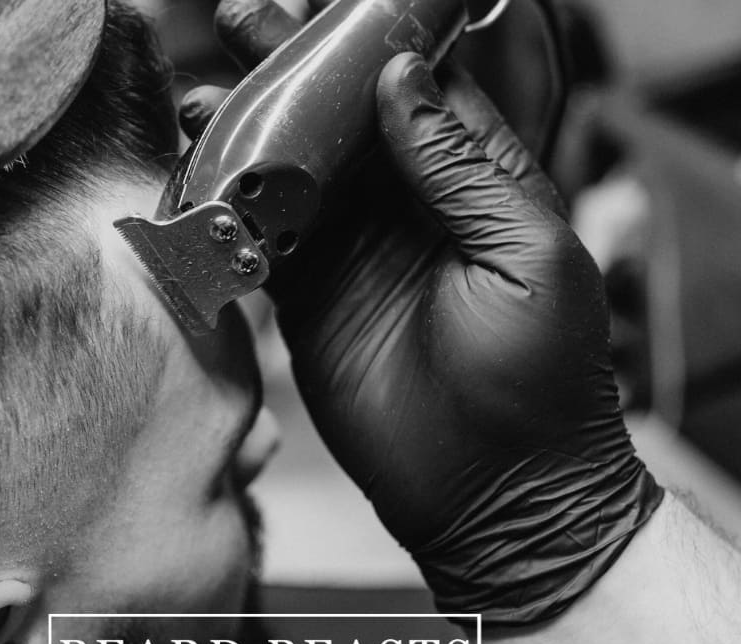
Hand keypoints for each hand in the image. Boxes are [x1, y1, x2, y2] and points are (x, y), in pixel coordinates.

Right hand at [183, 0, 661, 623]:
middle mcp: (408, 205)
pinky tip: (197, 168)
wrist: (500, 496)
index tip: (329, 1)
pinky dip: (227, 203)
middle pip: (342, 113)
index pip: (422, 83)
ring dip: (250, 126)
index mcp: (475, 180)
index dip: (375, 38)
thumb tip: (404, 80)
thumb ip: (464, 169)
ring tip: (206, 90)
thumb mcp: (532, 257)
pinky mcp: (307, 303)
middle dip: (295, 64)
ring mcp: (353, 252)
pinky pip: (260, 237)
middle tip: (246, 15)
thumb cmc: (543, 382)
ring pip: (292, 167)